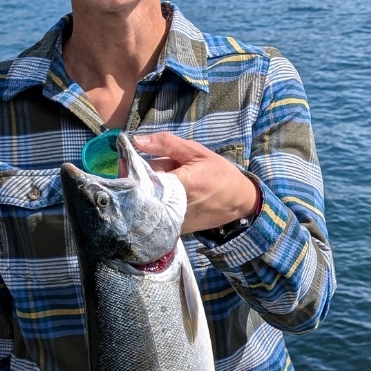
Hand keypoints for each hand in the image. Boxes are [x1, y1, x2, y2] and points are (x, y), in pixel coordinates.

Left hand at [133, 132, 257, 234]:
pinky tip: (165, 197)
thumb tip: (135, 140)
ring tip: (161, 184)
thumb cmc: (219, 173)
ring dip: (147, 193)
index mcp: (179, 183)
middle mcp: (173, 206)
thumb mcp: (196, 152)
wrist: (239, 201)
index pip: (142, 175)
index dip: (133, 166)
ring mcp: (173, 221)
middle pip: (141, 191)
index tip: (130, 158)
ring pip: (146, 204)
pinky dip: (155, 205)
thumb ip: (166, 144)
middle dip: (139, 179)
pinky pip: (155, 215)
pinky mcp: (174, 230)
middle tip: (150, 171)